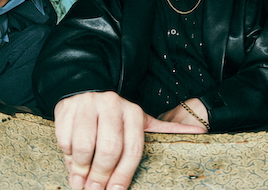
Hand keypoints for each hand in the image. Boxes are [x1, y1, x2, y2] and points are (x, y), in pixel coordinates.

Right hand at [55, 91, 204, 189]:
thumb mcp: (141, 120)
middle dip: (100, 177)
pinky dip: (66, 156)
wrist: (85, 87)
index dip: (123, 176)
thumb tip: (203, 131)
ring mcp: (88, 106)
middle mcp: (112, 106)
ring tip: (80, 181)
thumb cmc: (116, 114)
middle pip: (108, 150)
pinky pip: (64, 141)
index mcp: (133, 112)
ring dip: (80, 170)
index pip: (132, 149)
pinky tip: (71, 160)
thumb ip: (167, 129)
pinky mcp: (66, 109)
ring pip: (83, 148)